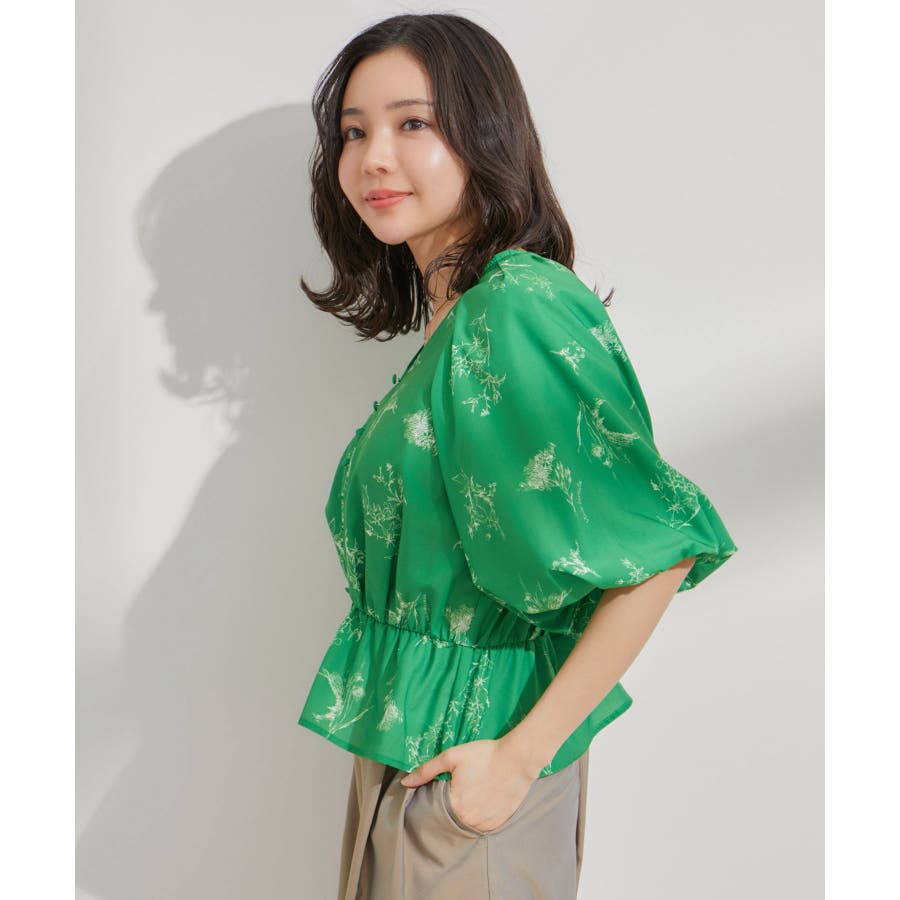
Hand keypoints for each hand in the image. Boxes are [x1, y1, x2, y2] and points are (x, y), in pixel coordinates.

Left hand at [399, 738, 538, 832]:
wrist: (518, 759)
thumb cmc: (485, 755)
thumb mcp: (452, 757)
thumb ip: (427, 770)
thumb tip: (405, 782)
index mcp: (455, 806)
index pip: (435, 810)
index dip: (436, 799)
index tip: (442, 788)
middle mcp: (469, 821)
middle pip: (450, 818)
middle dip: (450, 806)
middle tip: (459, 788)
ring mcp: (485, 825)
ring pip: (466, 823)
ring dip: (464, 813)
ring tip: (471, 792)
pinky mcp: (498, 824)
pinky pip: (482, 825)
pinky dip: (479, 816)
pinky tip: (482, 799)